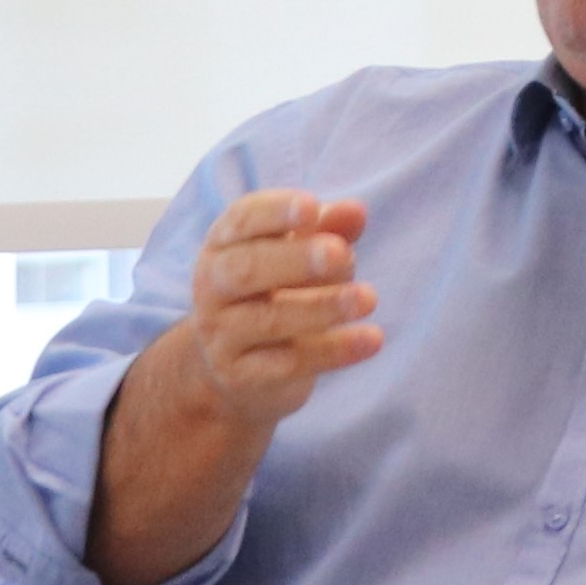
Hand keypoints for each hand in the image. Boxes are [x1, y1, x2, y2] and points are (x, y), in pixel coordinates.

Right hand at [167, 188, 382, 432]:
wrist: (236, 369)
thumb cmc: (274, 292)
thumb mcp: (298, 256)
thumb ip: (327, 231)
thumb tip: (356, 212)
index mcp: (223, 244)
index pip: (242, 221)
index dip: (275, 212)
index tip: (312, 208)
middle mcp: (213, 287)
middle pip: (248, 269)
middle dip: (296, 259)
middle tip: (341, 254)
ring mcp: (222, 334)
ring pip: (270, 320)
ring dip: (323, 308)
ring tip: (369, 298)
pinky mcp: (240, 376)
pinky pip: (288, 364)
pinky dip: (333, 352)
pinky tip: (372, 340)